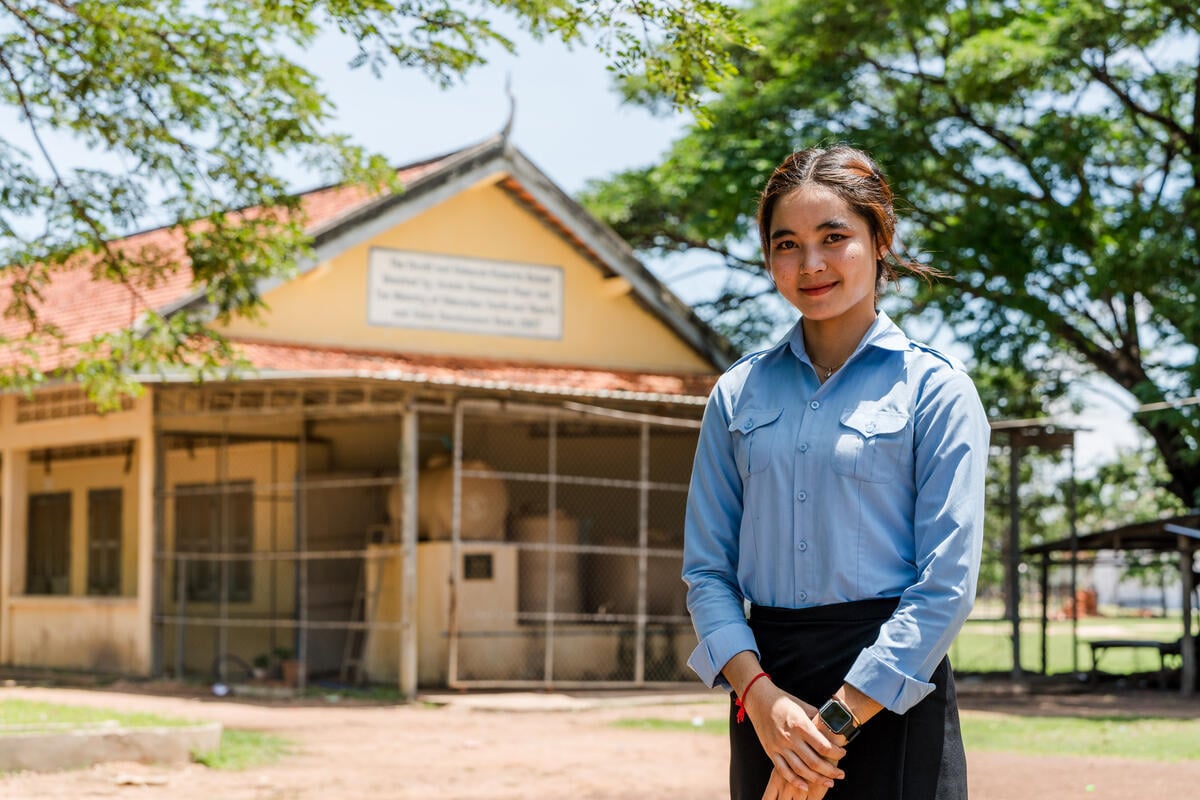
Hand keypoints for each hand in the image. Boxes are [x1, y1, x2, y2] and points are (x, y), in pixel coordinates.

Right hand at [743, 679, 845, 793]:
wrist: (759, 700)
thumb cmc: (784, 702)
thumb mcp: (804, 707)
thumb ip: (817, 720)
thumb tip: (832, 728)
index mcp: (800, 725)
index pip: (823, 746)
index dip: (836, 753)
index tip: (843, 754)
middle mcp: (790, 738)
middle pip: (814, 762)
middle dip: (830, 771)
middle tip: (840, 774)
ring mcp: (779, 746)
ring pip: (800, 769)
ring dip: (817, 779)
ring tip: (829, 782)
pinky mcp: (771, 751)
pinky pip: (783, 770)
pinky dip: (795, 781)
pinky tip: (805, 786)